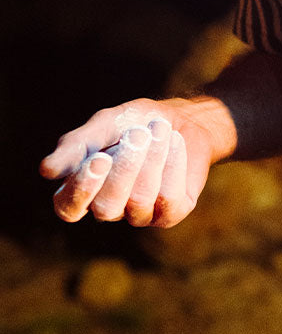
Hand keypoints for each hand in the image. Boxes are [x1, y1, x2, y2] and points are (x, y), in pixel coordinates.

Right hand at [39, 98, 219, 227]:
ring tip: (160, 128)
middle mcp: (109, 208)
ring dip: (152, 160)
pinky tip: (174, 142)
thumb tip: (46, 171)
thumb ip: (77, 146)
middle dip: (124, 169)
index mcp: (83, 190)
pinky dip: (173, 165)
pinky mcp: (170, 213)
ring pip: (139, 201)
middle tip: (138, 133)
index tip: (100, 157)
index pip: (69, 207)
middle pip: (106, 207)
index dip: (82, 188)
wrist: (182, 119)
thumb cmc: (134, 123)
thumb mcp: (104, 125)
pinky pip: (169, 199)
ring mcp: (140, 214)